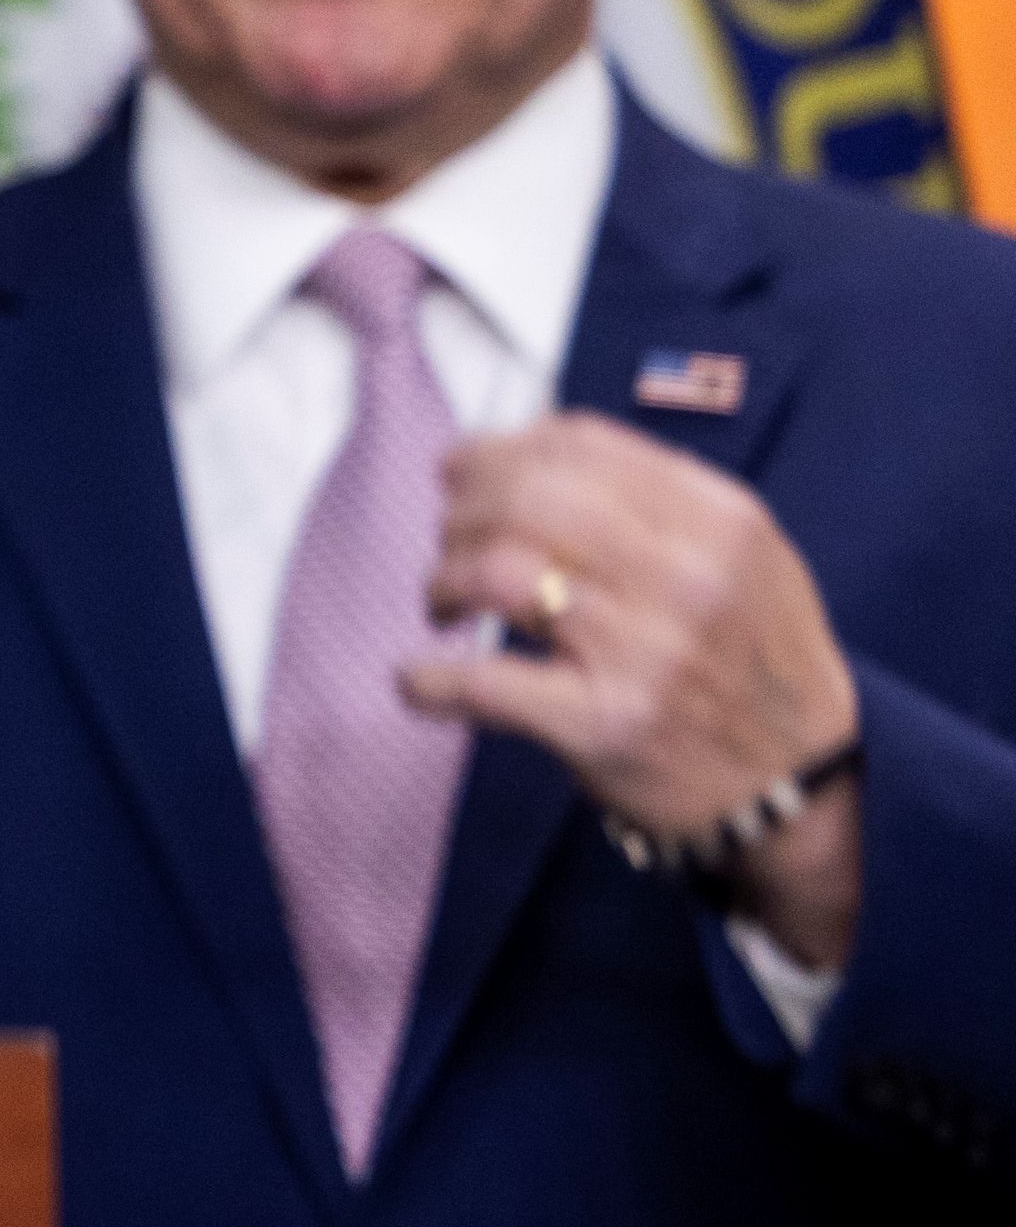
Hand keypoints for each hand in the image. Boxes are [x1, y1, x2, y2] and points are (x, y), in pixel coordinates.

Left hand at [407, 413, 863, 975]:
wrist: (808, 780)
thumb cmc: (754, 657)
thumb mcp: (744, 555)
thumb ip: (655, 497)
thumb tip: (523, 449)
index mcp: (719, 520)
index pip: (576, 445)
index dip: (496, 452)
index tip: (463, 475)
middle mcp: (687, 577)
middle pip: (524, 497)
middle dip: (460, 513)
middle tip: (449, 543)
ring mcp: (645, 653)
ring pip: (494, 571)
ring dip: (443, 580)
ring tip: (445, 603)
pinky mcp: (603, 725)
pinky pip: (481, 682)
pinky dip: (426, 680)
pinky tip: (418, 680)